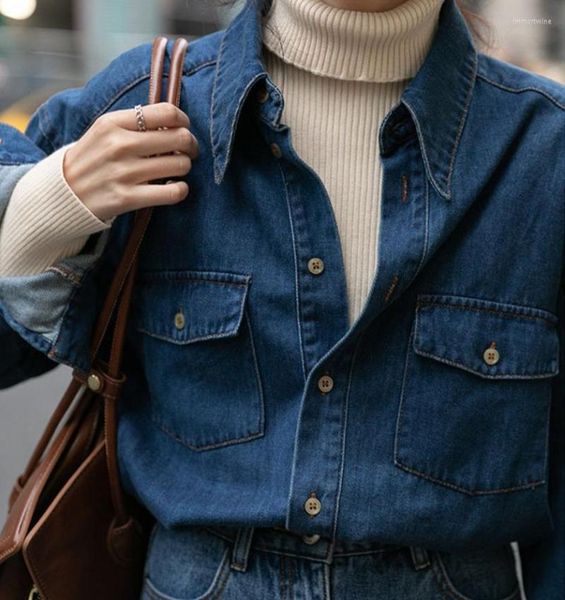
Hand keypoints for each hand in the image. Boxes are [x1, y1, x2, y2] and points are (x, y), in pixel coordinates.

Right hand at [63, 102, 198, 221]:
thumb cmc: (93, 159)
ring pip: (180, 165)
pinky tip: (174, 188)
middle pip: (180, 138)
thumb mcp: (105, 131)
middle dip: (190, 145)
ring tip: (175, 170)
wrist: (64, 194)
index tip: (183, 129)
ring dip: (184, 168)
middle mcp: (119, 145)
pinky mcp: (128, 198)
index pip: (167, 112)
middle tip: (188, 152)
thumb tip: (176, 120)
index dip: (184, 121)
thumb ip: (136, 122)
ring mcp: (123, 172)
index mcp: (113, 122)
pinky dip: (180, 190)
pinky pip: (173, 192)